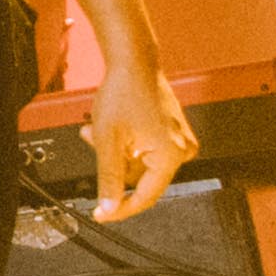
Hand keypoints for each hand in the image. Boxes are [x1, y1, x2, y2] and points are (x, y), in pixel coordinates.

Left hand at [84, 58, 193, 220]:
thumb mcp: (109, 140)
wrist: (133, 61)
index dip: (120, 208)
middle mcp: (182, 151)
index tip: (101, 214)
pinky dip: (126, 143)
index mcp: (172, 156)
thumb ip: (109, 178)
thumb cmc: (124, 91)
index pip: (145, 197)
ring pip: (139, 163)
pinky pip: (146, 150)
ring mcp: (179, 140)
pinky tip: (113, 126)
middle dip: (112, 163)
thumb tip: (109, 207)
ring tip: (97, 129)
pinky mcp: (173, 132)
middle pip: (139, 178)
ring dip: (116, 151)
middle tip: (93, 141)